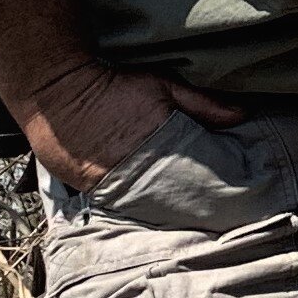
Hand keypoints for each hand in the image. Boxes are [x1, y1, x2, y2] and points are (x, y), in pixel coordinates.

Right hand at [12, 58, 244, 192]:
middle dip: (194, 204)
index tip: (233, 197)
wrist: (55, 91)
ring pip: (146, 207)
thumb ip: (203, 104)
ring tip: (188, 211)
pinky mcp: (88, 189)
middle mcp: (132, 175)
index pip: (195, 182)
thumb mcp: (163, 86)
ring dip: (166, 208)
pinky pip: (121, 205)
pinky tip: (154, 205)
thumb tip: (243, 115)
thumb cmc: (112, 86)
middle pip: (173, 200)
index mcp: (157, 151)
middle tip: (216, 210)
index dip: (214, 191)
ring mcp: (107, 186)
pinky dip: (138, 205)